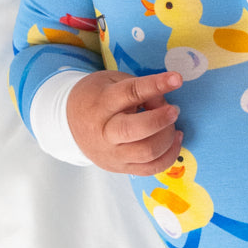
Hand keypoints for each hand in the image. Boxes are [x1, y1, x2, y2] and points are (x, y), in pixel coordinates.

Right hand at [66, 69, 182, 174]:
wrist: (70, 122)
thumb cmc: (98, 97)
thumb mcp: (114, 81)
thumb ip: (140, 88)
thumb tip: (164, 104)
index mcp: (102, 104)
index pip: (130, 94)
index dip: (155, 85)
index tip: (176, 79)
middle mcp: (105, 132)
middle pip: (136, 130)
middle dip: (161, 119)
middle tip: (174, 110)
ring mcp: (112, 154)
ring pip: (147, 152)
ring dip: (168, 137)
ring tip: (172, 124)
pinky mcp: (120, 168)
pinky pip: (151, 169)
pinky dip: (169, 155)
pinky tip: (174, 139)